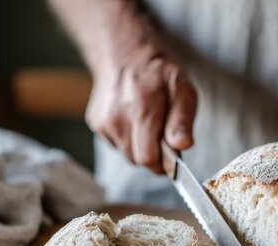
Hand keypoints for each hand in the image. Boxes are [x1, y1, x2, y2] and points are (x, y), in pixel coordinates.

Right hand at [86, 37, 196, 172]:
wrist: (123, 51)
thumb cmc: (158, 71)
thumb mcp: (182, 89)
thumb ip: (182, 120)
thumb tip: (182, 146)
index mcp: (142, 109)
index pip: (148, 158)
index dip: (164, 161)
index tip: (172, 150)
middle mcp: (117, 118)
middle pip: (137, 160)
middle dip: (154, 153)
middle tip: (161, 131)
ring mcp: (103, 122)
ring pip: (126, 154)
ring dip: (140, 145)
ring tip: (147, 121)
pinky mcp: (95, 123)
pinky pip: (116, 144)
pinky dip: (127, 137)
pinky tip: (132, 118)